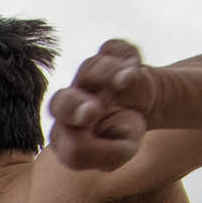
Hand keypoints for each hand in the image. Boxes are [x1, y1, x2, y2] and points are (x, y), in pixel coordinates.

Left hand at [48, 38, 156, 171]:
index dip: (88, 148)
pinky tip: (134, 67)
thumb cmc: (122, 134)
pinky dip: (125, 55)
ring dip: (107, 73)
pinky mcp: (111, 55)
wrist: (140, 108)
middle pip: (60, 102)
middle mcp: (71, 101)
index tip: (113, 149)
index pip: (66, 143)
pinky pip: (113, 49)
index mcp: (66, 132)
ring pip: (89, 68)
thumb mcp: (121, 152)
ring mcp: (89, 75)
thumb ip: (111, 153)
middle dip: (73, 107)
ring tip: (126, 79)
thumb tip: (113, 132)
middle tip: (92, 112)